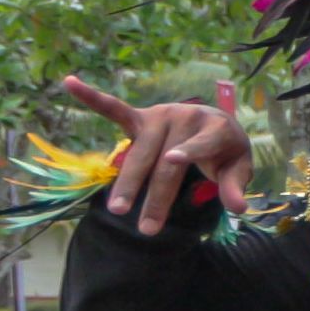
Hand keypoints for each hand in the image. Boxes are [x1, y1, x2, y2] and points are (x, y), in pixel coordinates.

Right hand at [56, 76, 249, 237]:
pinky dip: (91, 97)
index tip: (173, 160)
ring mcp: (161, 115)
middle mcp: (186, 117)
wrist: (217, 124)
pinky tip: (69, 83)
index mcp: (216, 128)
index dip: (189, 151)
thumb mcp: (238, 167)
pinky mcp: (141, 116)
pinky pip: (114, 108)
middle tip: (146, 227)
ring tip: (117, 210)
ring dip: (128, 183)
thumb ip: (235, 186)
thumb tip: (239, 209)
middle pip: (165, 161)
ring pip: (140, 153)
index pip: (202, 143)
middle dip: (155, 195)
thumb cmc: (226, 150)